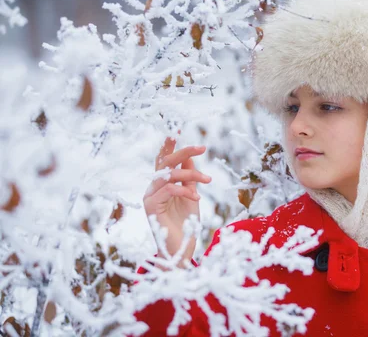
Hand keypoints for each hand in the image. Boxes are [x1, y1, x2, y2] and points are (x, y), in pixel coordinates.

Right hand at [143, 136, 211, 267]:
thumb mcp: (191, 195)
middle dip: (183, 152)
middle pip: (165, 163)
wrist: (180, 249)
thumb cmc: (185, 224)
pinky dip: (185, 190)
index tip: (177, 128)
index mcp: (162, 184)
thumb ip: (188, 177)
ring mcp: (149, 196)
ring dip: (190, 175)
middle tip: (201, 147)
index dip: (169, 145)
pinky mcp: (150, 207)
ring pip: (168, 175)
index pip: (164, 160)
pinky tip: (197, 197)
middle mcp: (152, 188)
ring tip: (207, 181)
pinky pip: (168, 190)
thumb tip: (190, 158)